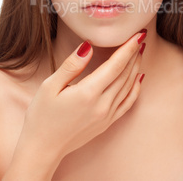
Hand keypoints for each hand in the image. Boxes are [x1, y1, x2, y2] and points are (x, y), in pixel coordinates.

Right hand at [10, 33, 145, 177]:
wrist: (42, 148)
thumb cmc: (41, 116)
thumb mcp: (50, 86)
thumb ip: (71, 65)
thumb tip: (87, 47)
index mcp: (88, 93)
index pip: (115, 65)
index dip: (128, 48)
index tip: (137, 35)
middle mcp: (102, 105)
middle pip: (125, 74)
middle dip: (134, 54)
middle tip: (140, 38)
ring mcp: (107, 115)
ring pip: (128, 86)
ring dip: (136, 67)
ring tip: (139, 52)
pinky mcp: (107, 123)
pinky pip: (127, 103)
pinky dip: (136, 88)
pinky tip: (139, 78)